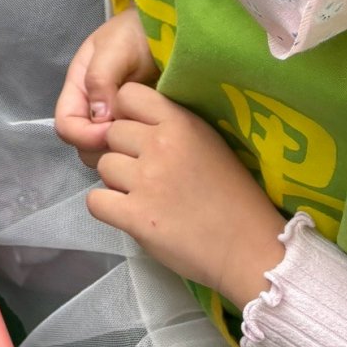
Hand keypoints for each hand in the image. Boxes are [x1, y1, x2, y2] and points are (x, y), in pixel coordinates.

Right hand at [55, 5, 157, 165]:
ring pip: (106, 152)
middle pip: (83, 146)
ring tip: (144, 139)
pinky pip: (131, 150)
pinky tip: (154, 141)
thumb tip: (100, 119)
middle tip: (132, 142)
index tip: (112, 134)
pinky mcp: (140, 127)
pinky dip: (138, 151)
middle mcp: (94, 108)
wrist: (171, 29)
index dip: (84, 135)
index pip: (66, 125)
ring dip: (121, 153)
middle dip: (102, 149)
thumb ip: (101, 78)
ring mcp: (117, 119)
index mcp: (79, 87)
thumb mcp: (115, 48)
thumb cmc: (139, 33)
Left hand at [88, 81, 286, 308]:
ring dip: (116, 182)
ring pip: (103, 166)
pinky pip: (95, 201)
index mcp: (180, 122)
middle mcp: (159, 146)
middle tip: (147, 174)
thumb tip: (131, 117)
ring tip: (143, 196)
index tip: (141, 134)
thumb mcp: (208, 142)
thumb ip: (171, 125)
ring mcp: (146, 182)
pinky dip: (108, 208)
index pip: (127, 94)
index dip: (128, 114)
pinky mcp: (136, 217)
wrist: (251, 252)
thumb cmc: (233, 197)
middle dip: (124, 152)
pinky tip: (129, 214)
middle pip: (111, 133)